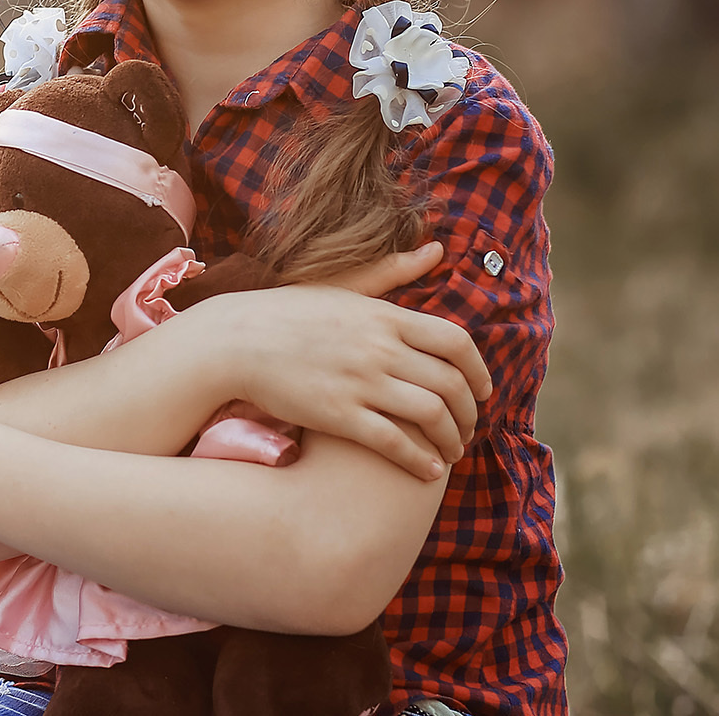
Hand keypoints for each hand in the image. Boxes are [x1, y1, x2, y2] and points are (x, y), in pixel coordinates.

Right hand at [180, 242, 490, 478]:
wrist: (234, 341)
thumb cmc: (287, 312)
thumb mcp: (341, 284)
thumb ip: (391, 270)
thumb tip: (437, 249)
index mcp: (383, 316)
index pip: (456, 342)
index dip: (480, 371)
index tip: (483, 390)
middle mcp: (378, 348)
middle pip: (451, 383)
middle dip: (470, 412)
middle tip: (468, 428)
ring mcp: (359, 382)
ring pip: (431, 415)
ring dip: (451, 438)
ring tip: (451, 450)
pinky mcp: (338, 415)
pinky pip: (394, 442)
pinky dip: (419, 460)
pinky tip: (427, 470)